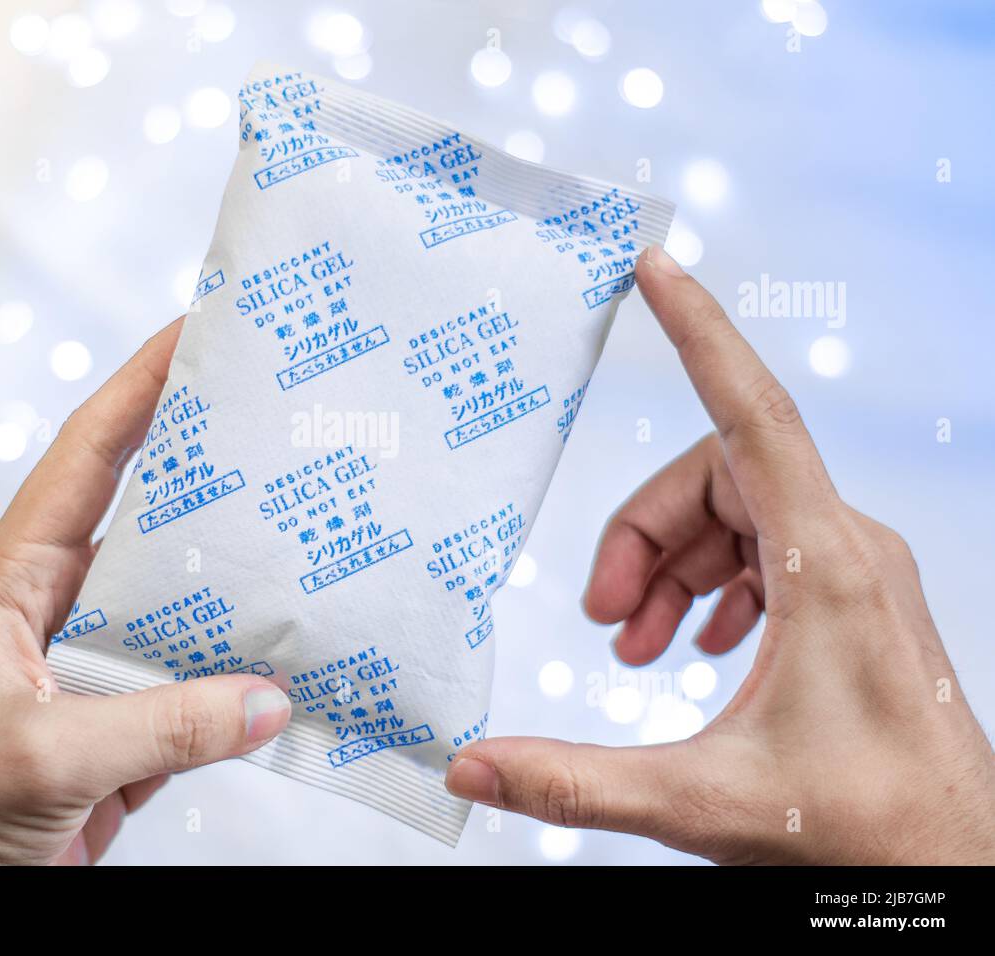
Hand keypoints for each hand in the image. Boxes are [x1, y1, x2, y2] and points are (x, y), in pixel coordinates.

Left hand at [0, 318, 290, 864]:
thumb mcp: (44, 754)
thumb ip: (160, 724)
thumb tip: (270, 700)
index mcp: (18, 579)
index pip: (88, 458)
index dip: (141, 388)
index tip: (197, 332)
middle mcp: (62, 608)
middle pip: (154, 521)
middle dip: (217, 477)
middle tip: (288, 429)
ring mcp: (97, 667)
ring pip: (186, 608)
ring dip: (243, 588)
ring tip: (319, 546)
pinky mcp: (125, 727)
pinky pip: (197, 688)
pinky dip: (244, 683)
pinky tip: (295, 670)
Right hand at [446, 246, 994, 864]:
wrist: (953, 868)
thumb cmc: (863, 826)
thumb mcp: (704, 802)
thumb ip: (573, 780)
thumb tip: (470, 766)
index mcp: (823, 567)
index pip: (751, 413)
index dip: (698, 332)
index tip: (656, 268)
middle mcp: (848, 547)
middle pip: (716, 477)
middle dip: (642, 536)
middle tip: (600, 620)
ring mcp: (854, 571)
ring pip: (738, 514)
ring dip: (671, 567)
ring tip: (633, 647)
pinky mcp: (852, 599)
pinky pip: (765, 550)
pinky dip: (711, 584)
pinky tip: (691, 644)